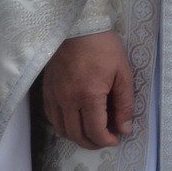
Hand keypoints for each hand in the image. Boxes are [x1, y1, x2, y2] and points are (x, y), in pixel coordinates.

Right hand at [39, 31, 133, 149]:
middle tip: (105, 139)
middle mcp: (67, 100)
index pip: (95, 130)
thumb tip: (125, 127)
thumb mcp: (123, 73)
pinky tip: (76, 121)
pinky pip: (52, 118)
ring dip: (77, 136)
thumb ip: (124, 103)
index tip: (116, 138)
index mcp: (89, 95)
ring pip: (62, 129)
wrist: (79, 29)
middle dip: (92, 142)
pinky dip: (64, 125)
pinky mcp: (46, 92)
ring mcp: (54, 97)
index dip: (106, 140)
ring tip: (92, 132)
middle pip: (76, 134)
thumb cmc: (104, 48)